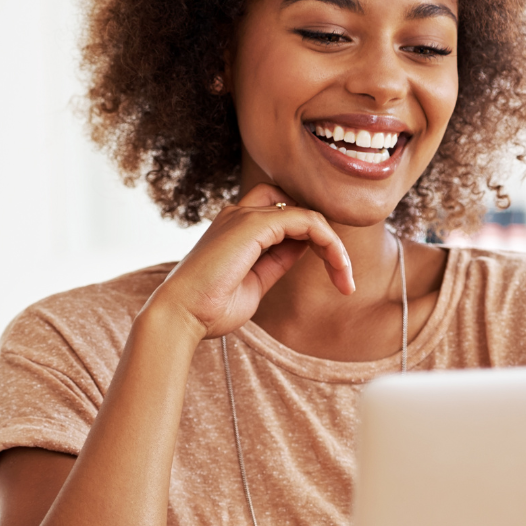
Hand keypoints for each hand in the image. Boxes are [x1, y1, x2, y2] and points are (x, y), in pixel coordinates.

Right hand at [144, 183, 353, 339]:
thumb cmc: (211, 308)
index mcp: (237, 228)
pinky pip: (305, 220)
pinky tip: (336, 266)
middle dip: (326, 239)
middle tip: (344, 277)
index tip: (337, 277)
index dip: (316, 242)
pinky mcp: (253, 224)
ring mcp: (244, 216)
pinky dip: (328, 242)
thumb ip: (278, 261)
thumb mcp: (256, 283)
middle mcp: (239, 215)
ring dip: (333, 245)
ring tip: (345, 278)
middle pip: (299, 209)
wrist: (181, 316)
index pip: (288, 219)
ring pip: (307, 215)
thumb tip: (305, 246)